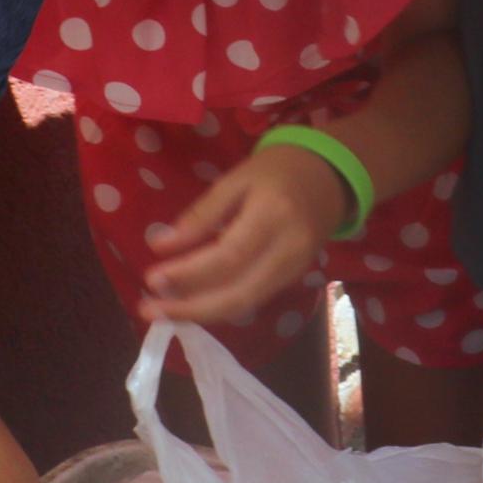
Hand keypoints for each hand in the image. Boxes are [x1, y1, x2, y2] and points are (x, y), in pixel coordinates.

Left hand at [137, 142, 347, 328]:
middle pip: (238, 294)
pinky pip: (254, 298)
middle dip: (190, 309)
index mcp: (273, 216)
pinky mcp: (295, 277)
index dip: (188, 273)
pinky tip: (193, 301)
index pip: (228, 256)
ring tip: (163, 310)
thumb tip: (160, 247)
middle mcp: (289, 249)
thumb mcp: (237, 179)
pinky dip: (220, 305)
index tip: (150, 278)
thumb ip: (201, 215)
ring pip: (245, 303)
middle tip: (149, 310)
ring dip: (201, 313)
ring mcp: (296, 267)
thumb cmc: (280, 170)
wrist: (333, 175)